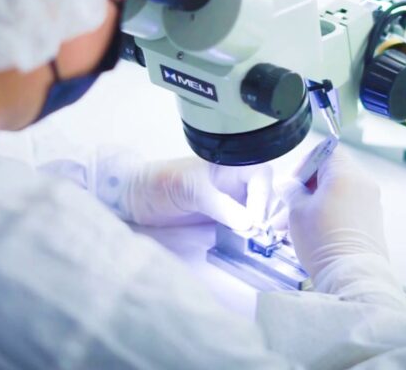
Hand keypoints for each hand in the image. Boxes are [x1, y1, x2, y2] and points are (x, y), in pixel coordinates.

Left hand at [92, 150, 270, 230]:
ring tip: (258, 241)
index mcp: (232, 163)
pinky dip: (250, 233)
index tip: (256, 222)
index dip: (262, 199)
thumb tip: (249, 223)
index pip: (261, 177)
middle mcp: (236, 180)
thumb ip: (221, 205)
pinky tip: (249, 243)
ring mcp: (231, 198)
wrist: (137, 197)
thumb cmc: (162, 183)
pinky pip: (244, 223)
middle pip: (266, 194)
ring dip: (261, 225)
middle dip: (268, 213)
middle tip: (262, 236)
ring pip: (258, 210)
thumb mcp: (192, 191)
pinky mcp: (224, 216)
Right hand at [281, 145, 388, 283]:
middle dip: (305, 190)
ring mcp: (370, 204)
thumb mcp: (296, 211)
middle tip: (287, 207)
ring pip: (336, 194)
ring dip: (313, 205)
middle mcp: (363, 185)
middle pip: (330, 175)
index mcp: (346, 174)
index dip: (305, 164)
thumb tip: (288, 186)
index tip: (293, 182)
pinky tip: (311, 233)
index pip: (325, 151)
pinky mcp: (371, 222)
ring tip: (292, 226)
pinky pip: (346, 209)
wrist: (351, 274)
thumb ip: (290, 191)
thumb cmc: (325, 242)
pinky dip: (328, 215)